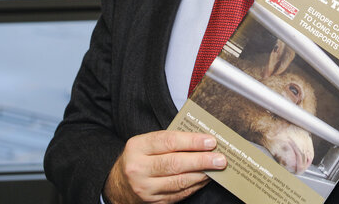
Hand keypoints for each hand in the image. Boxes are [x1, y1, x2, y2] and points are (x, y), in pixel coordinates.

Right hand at [102, 130, 226, 203]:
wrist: (118, 184)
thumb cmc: (138, 158)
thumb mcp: (145, 143)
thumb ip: (168, 141)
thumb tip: (200, 140)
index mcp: (137, 147)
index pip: (168, 142)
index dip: (192, 142)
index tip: (211, 141)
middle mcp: (139, 168)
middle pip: (175, 164)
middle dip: (201, 161)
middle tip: (220, 159)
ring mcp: (145, 188)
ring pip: (179, 182)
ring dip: (201, 175)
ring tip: (216, 169)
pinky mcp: (153, 202)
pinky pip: (179, 194)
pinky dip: (194, 186)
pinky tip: (204, 179)